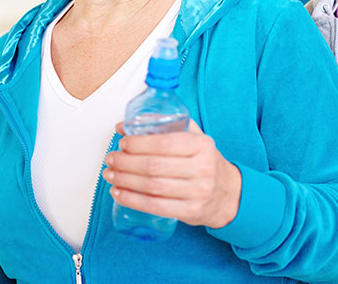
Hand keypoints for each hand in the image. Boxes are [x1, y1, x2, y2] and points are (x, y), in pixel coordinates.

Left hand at [103, 120, 240, 228]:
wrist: (227, 193)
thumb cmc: (204, 162)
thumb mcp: (194, 138)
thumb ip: (164, 126)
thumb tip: (125, 125)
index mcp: (202, 145)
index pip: (165, 143)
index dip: (139, 143)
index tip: (123, 143)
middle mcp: (202, 168)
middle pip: (155, 166)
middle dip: (126, 162)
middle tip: (111, 159)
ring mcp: (198, 192)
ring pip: (153, 186)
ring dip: (125, 180)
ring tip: (110, 174)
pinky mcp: (190, 211)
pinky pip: (155, 206)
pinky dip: (132, 200)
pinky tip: (119, 192)